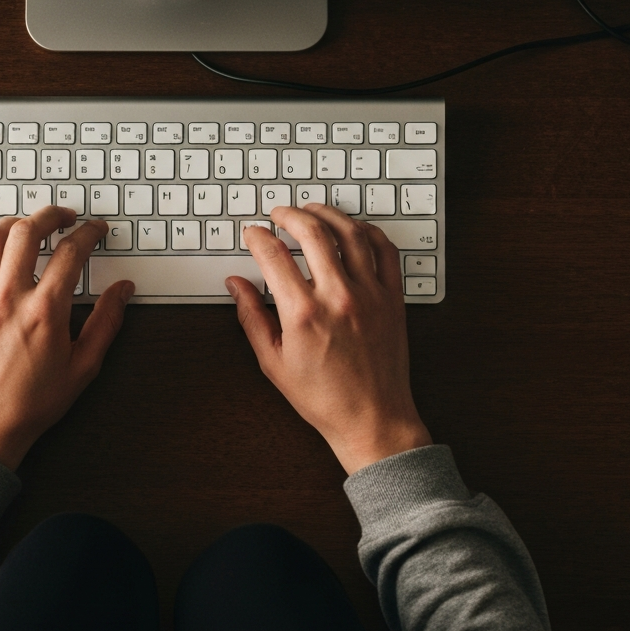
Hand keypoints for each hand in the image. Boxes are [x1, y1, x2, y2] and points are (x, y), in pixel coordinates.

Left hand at [0, 206, 133, 469]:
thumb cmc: (34, 401)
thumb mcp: (84, 366)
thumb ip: (106, 322)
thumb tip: (123, 290)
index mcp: (44, 312)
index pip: (71, 252)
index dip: (89, 232)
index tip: (97, 229)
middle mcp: (9, 298)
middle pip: (27, 231)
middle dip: (51, 214)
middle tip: (65, 216)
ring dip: (13, 222)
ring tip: (30, 226)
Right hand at [228, 204, 431, 474]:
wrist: (372, 419)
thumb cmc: (323, 397)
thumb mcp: (273, 361)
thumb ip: (251, 316)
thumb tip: (236, 284)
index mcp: (303, 314)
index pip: (274, 255)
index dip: (258, 237)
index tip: (253, 234)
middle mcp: (338, 297)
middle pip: (313, 233)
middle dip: (290, 215)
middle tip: (279, 214)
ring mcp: (370, 295)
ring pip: (350, 233)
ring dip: (328, 214)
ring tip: (312, 210)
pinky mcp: (393, 299)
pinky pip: (385, 251)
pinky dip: (368, 231)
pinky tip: (353, 228)